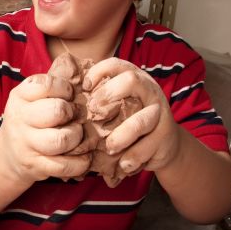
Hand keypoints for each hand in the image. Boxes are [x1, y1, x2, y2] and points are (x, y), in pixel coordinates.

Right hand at [0, 74, 88, 181]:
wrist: (9, 155)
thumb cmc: (30, 119)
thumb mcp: (33, 97)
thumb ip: (53, 80)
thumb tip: (72, 60)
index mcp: (20, 96)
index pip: (46, 84)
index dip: (65, 89)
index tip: (69, 95)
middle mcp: (19, 118)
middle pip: (57, 111)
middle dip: (73, 114)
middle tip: (75, 117)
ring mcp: (25, 144)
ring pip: (61, 140)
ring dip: (77, 138)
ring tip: (77, 136)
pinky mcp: (35, 166)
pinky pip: (65, 165)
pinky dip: (81, 162)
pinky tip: (83, 156)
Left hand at [83, 58, 181, 173]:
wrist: (165, 143)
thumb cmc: (129, 121)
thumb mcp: (117, 106)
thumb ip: (98, 101)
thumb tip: (64, 103)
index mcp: (134, 79)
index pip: (116, 65)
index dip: (98, 71)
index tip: (85, 87)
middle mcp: (149, 90)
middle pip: (131, 80)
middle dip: (108, 94)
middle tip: (93, 112)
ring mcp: (160, 112)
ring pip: (142, 119)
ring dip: (122, 135)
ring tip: (109, 148)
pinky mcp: (166, 135)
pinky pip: (149, 145)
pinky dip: (133, 157)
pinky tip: (123, 164)